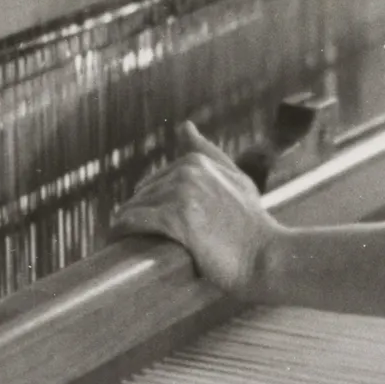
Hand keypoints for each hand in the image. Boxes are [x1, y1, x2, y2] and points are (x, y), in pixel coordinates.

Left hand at [112, 122, 283, 297]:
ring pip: (135, 207)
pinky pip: (133, 221)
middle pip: (143, 195)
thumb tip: (184, 126)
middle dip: (136, 215)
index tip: (144, 223)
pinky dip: (120, 231)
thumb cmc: (253, 225)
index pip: (154, 182)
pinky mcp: (176, 218)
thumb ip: (210, 152)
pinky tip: (116, 241)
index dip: (148, 204)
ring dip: (125, 225)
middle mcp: (188, 171)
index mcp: (198, 160)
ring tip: (121, 243)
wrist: (268, 257)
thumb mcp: (237, 179)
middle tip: (133, 239)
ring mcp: (182, 193)